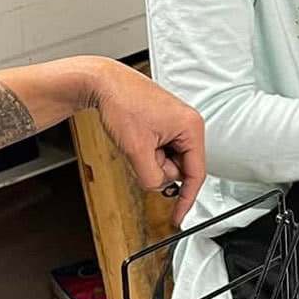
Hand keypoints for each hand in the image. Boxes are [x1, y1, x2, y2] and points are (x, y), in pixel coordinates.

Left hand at [86, 60, 205, 225]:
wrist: (102, 81)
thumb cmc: (122, 103)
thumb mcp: (137, 150)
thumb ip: (152, 177)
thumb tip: (158, 187)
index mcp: (191, 128)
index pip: (196, 173)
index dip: (186, 199)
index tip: (177, 217)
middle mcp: (188, 125)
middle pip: (179, 168)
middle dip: (157, 167)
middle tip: (140, 151)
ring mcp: (176, 124)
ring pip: (167, 161)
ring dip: (149, 159)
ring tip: (136, 139)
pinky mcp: (164, 124)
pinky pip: (159, 150)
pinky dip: (145, 151)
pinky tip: (135, 137)